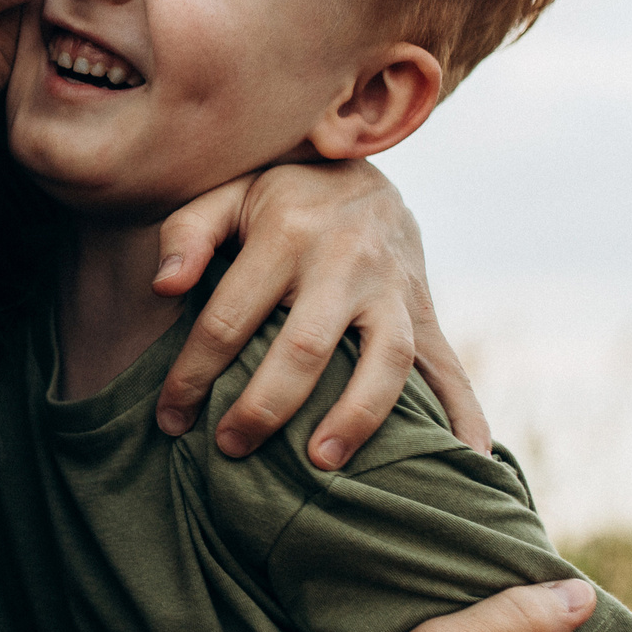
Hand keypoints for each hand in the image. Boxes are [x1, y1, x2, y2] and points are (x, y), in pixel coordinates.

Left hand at [151, 160, 487, 466]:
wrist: (361, 167)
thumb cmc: (275, 195)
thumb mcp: (224, 194)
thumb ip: (186, 234)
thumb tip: (164, 286)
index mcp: (285, 232)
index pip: (228, 318)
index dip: (193, 375)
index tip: (170, 420)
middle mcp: (345, 260)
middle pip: (304, 347)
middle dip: (264, 407)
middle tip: (231, 449)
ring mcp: (392, 287)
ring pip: (384, 361)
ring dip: (355, 418)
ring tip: (322, 464)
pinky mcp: (423, 309)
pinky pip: (449, 367)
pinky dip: (464, 415)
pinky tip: (467, 461)